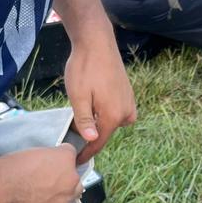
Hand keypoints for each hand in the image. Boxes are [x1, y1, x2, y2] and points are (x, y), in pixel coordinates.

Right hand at [0, 144, 82, 202]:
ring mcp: (67, 195)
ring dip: (67, 191)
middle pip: (75, 174)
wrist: (3, 188)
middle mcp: (71, 176)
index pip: (70, 152)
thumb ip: (46, 156)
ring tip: (53, 191)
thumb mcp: (32, 151)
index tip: (54, 160)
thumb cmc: (12, 169)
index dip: (60, 156)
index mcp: (65, 157)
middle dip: (65, 175)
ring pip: (76, 192)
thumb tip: (46, 162)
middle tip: (50, 177)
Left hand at [63, 35, 135, 164]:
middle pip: (106, 132)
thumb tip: (93, 140)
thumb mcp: (78, 96)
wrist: (97, 41)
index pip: (99, 143)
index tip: (76, 161)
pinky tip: (94, 100)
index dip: (86, 153)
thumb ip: (85, 121)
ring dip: (99, 121)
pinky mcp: (128, 93)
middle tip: (72, 129)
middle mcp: (126, 112)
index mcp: (113, 116)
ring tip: (83, 110)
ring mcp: (129, 102)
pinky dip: (106, 112)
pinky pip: (117, 111)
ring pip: (112, 122)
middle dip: (92, 134)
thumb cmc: (85, 67)